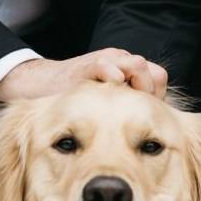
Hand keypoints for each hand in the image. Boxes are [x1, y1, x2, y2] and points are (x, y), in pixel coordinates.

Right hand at [0, 48, 167, 102]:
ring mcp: (104, 63)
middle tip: (141, 111)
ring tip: (127, 99)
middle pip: (153, 73)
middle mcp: (120, 66)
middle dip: (151, 93)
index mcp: (129, 76)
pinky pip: (104, 64)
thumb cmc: (76, 104)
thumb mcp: (105, 111)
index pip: (158, 80)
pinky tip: (114, 83)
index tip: (149, 115)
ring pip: (136, 65)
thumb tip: (151, 136)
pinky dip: (112, 72)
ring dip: (137, 82)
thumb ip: (127, 116)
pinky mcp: (85, 66)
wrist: (42, 88)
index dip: (157, 97)